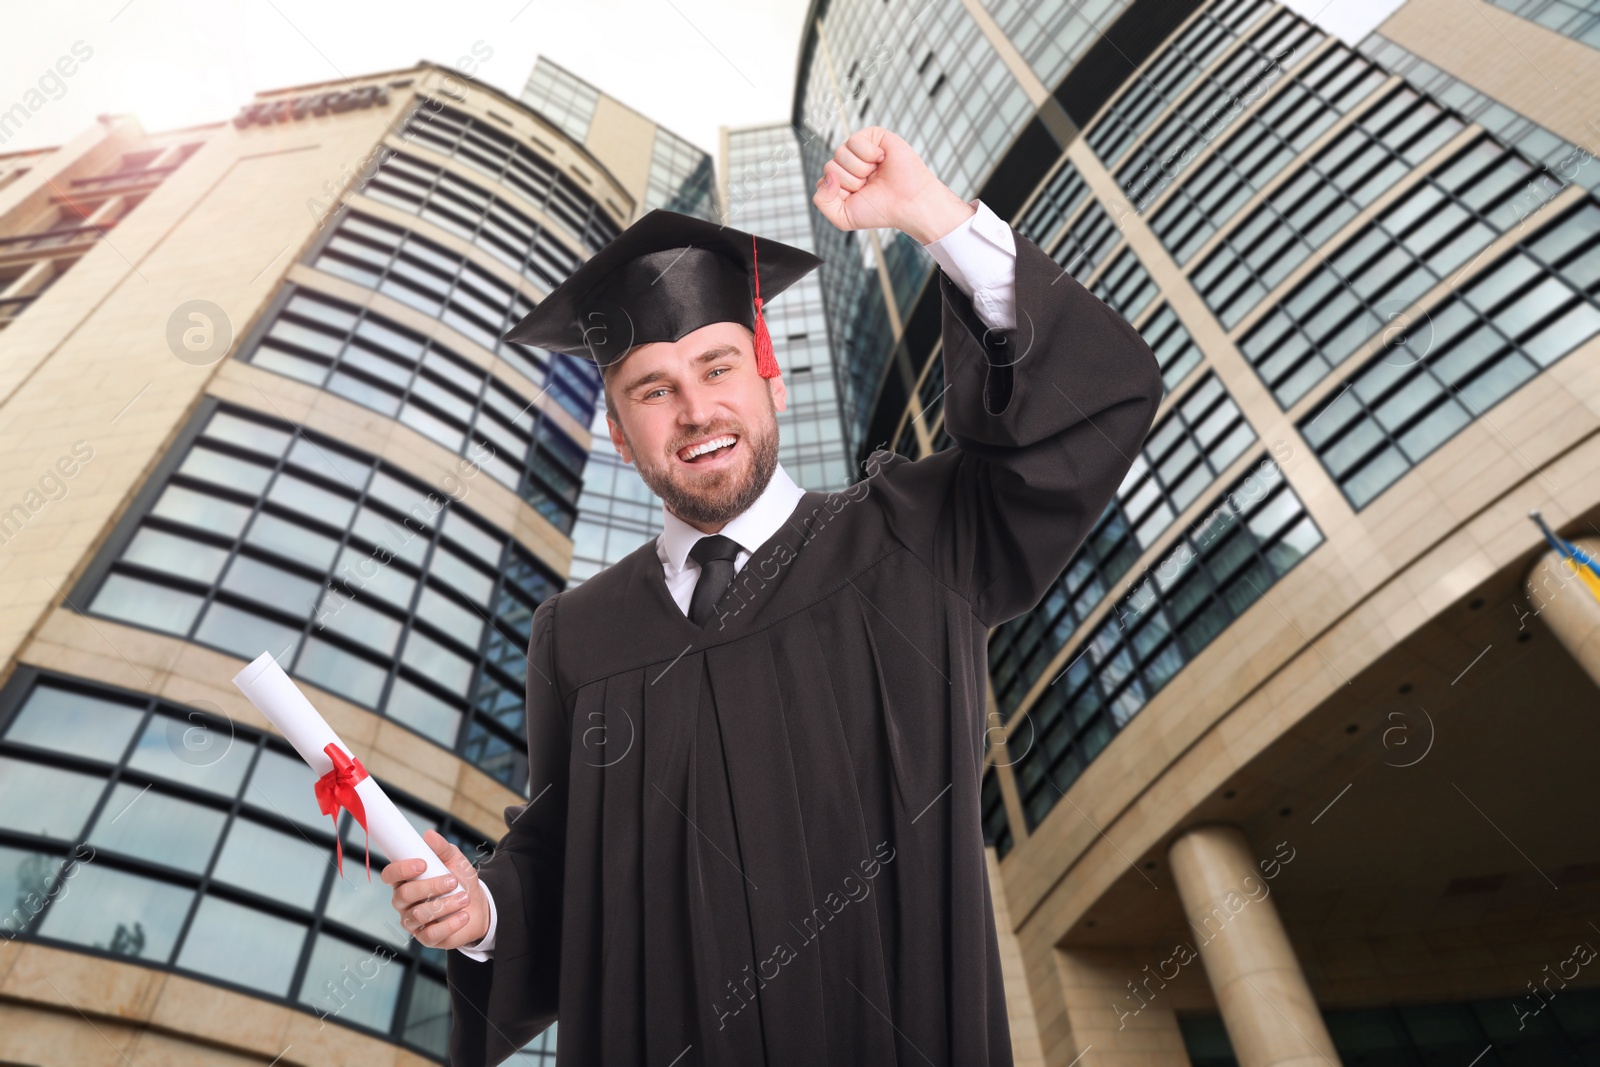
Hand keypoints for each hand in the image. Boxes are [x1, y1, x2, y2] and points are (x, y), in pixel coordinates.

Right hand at [383, 828, 488, 949]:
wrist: (479, 906)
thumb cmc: (460, 881)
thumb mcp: (455, 861)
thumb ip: (442, 848)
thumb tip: (428, 835)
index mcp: (405, 880)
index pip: (389, 875)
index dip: (401, 869)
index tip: (422, 863)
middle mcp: (403, 902)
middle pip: (404, 895)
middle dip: (430, 887)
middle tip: (453, 880)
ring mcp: (412, 922)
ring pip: (419, 915)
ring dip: (445, 905)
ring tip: (464, 898)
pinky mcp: (426, 938)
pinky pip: (431, 934)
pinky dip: (450, 924)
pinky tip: (464, 916)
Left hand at [811, 126, 974, 243]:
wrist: (908, 203)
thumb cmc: (880, 210)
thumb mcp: (842, 217)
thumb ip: (821, 201)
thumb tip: (827, 176)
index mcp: (840, 181)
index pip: (823, 181)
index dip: (840, 193)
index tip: (859, 198)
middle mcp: (848, 164)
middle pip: (830, 167)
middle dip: (851, 182)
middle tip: (870, 185)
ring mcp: (859, 150)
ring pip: (840, 154)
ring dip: (861, 169)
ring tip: (876, 173)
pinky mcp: (872, 136)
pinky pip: (854, 141)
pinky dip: (869, 154)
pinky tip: (882, 160)